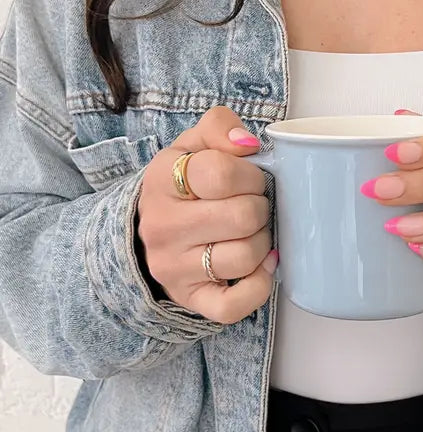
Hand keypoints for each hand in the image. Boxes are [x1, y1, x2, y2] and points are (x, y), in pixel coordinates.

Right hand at [138, 107, 276, 322]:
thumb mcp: (192, 145)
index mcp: (162, 180)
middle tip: (254, 205)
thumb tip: (247, 144)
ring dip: (262, 242)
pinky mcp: (191, 298)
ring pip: (245, 257)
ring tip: (252, 232)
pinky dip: (259, 285)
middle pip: (242, 217)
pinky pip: (235, 305)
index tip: (250, 178)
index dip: (250, 174)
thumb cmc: (183, 185)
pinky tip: (262, 264)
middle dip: (260, 207)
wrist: (151, 231)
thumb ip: (219, 127)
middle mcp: (163, 227)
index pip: (221, 173)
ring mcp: (174, 268)